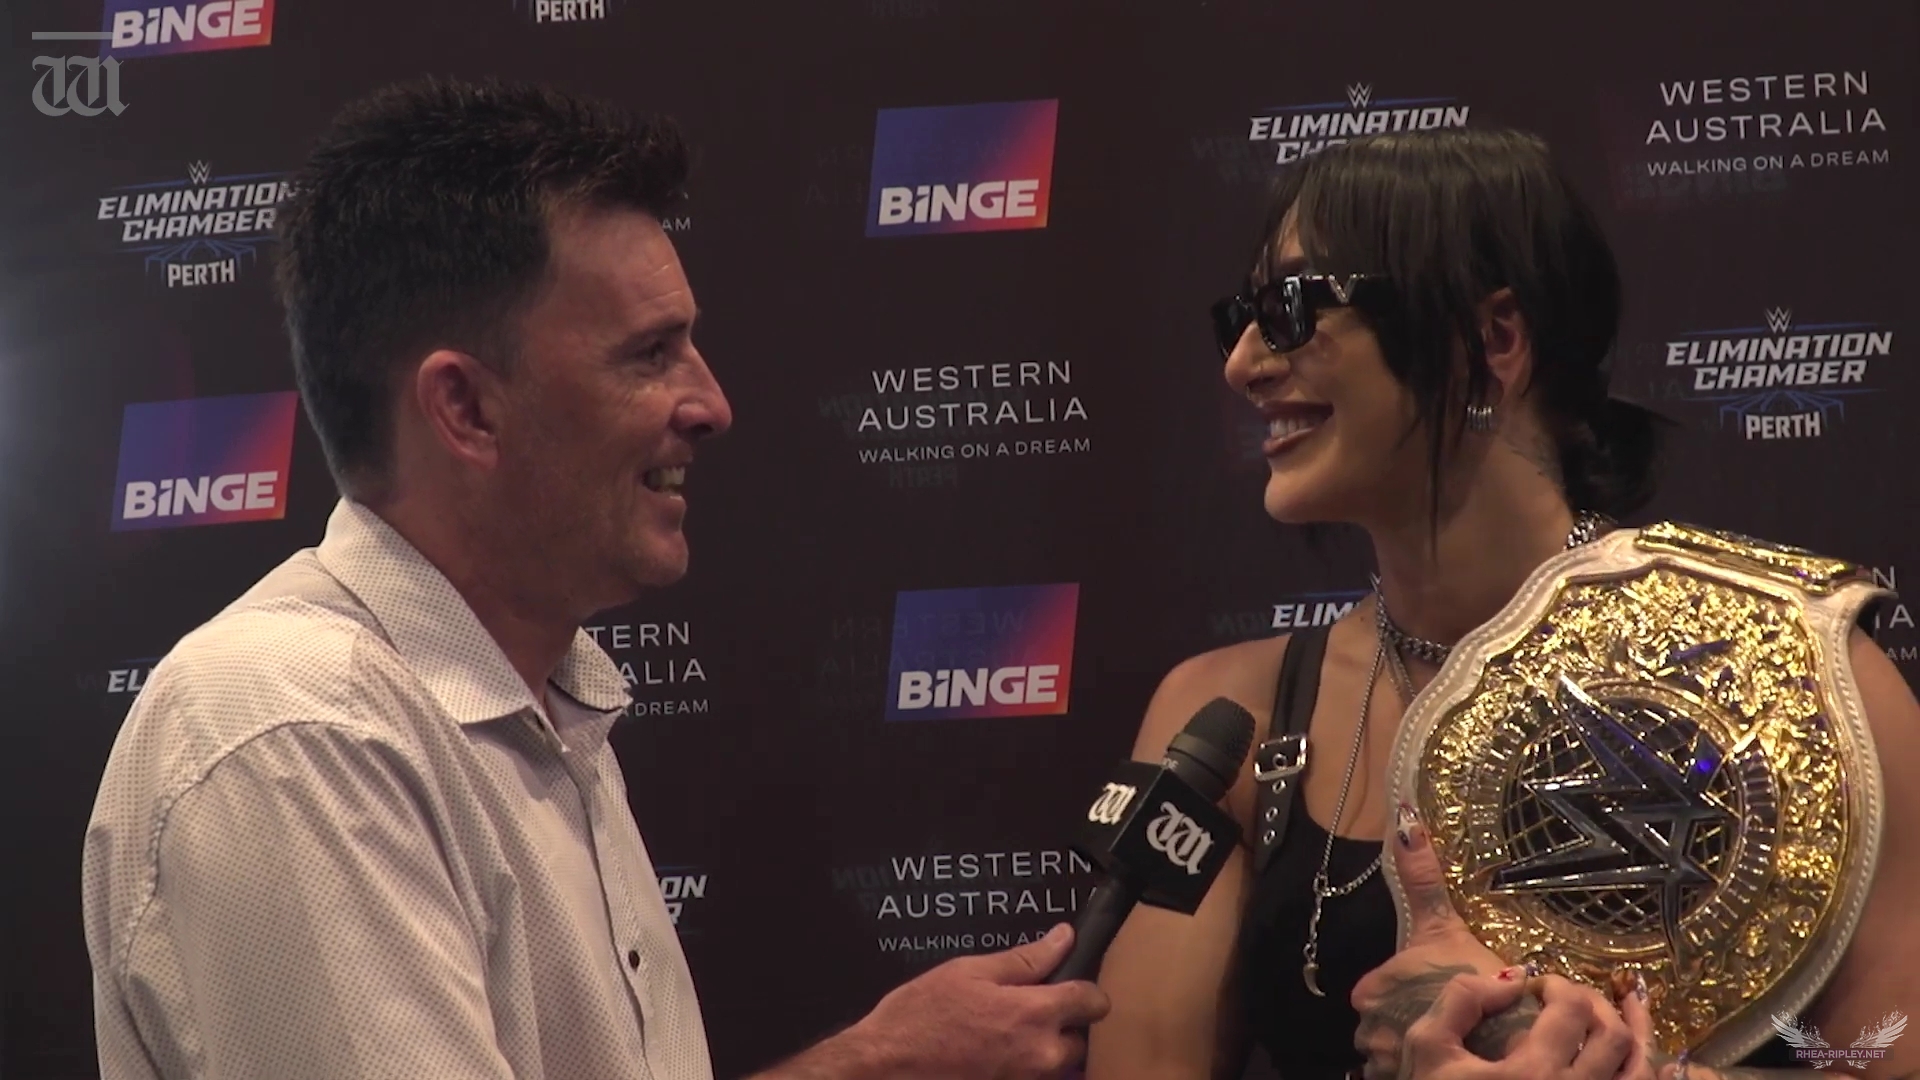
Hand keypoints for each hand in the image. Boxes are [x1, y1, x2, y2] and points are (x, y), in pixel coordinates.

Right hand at [844, 923, 1110, 1078]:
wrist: (886, 1067)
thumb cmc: (919, 1018)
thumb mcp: (969, 972)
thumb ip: (1025, 958)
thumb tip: (1062, 938)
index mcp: (1034, 1015)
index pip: (1093, 1001)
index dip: (1086, 988)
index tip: (1071, 983)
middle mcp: (1039, 1055)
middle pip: (1081, 1039)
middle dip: (1065, 1024)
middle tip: (1030, 1009)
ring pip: (1057, 1064)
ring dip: (1044, 1047)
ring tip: (1005, 1033)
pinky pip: (1031, 1078)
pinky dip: (1021, 1065)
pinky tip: (992, 1052)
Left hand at [1353, 806, 1513, 1077]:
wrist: (1509, 1041)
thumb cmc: (1475, 981)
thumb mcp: (1443, 925)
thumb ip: (1421, 877)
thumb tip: (1405, 821)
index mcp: (1369, 990)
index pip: (1378, 990)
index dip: (1412, 990)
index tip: (1439, 991)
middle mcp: (1366, 1029)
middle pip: (1385, 1022)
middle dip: (1411, 1021)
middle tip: (1454, 1020)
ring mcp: (1384, 1063)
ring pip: (1395, 1051)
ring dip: (1416, 1048)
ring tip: (1456, 1044)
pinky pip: (1407, 1076)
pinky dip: (1423, 1070)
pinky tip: (1452, 1062)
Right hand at [1396, 969, 1656, 1079]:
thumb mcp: (1428, 1047)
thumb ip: (1462, 1000)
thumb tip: (1513, 978)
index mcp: (1532, 1072)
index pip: (1572, 1008)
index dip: (1560, 985)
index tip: (1539, 988)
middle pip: (1614, 1037)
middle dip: (1597, 1005)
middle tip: (1572, 1000)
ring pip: (1640, 1073)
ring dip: (1637, 1037)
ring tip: (1623, 1015)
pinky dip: (1654, 1078)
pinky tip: (1657, 1063)